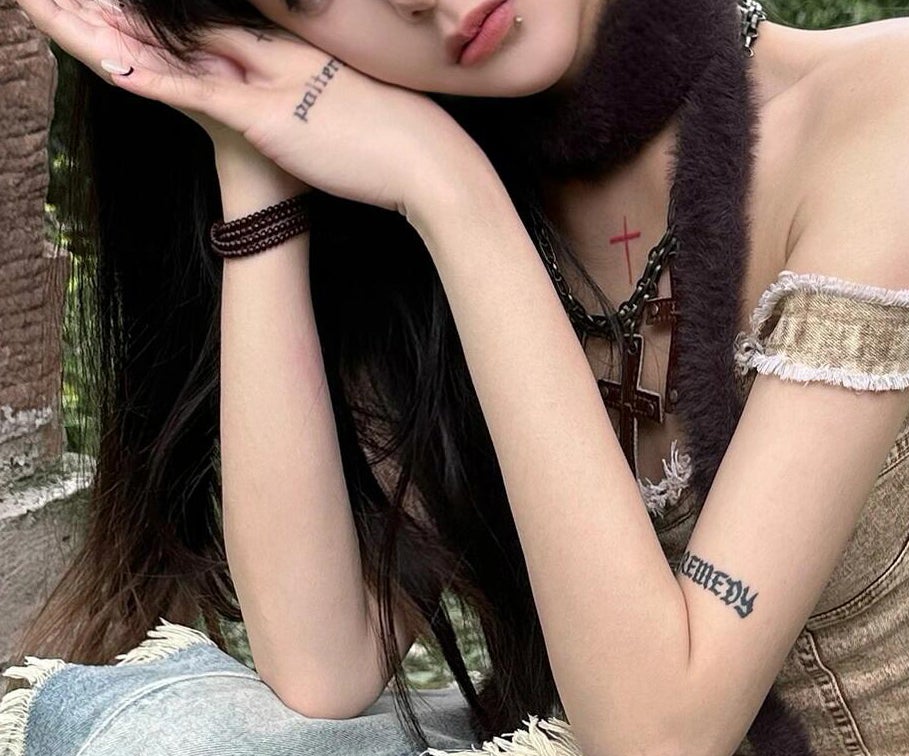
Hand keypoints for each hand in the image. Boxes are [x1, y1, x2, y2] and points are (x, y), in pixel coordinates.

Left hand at [11, 0, 491, 225]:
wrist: (430, 162)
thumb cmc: (399, 146)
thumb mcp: (348, 111)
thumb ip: (315, 100)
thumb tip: (306, 109)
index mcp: (285, 49)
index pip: (210, 19)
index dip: (157, 12)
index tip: (112, 4)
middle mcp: (268, 51)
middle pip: (178, 21)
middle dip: (114, 9)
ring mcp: (263, 80)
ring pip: (171, 48)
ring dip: (109, 31)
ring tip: (54, 7)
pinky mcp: (262, 117)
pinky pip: (194, 95)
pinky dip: (150, 82)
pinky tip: (108, 67)